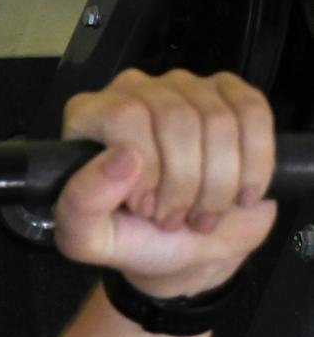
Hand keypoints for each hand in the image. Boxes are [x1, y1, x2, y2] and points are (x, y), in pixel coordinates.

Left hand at [55, 68, 278, 298]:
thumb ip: (82, 204)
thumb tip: (121, 158)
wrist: (189, 249)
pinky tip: (240, 193)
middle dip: (184, 182)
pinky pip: (254, 113)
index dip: (146, 168)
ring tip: (201, 212)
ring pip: (218, 119)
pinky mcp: (230, 94)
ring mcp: (184, 87)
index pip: (126, 116)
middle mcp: (134, 91)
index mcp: (89, 116)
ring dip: (219, 182)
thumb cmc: (134, 239)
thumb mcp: (91, 239)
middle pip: (176, 118)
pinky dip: (254, 164)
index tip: (145, 208)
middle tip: (174, 219)